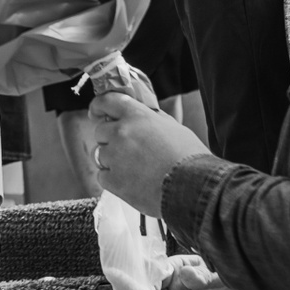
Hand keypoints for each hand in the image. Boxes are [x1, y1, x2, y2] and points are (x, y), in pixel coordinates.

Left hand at [89, 90, 211, 215]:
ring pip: (100, 155)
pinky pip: (102, 176)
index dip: (98, 106)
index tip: (96, 113)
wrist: (193, 188)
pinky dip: (113, 180)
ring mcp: (114, 156)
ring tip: (135, 169)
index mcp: (137, 116)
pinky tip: (132, 183)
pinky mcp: (112, 180)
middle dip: (110, 139)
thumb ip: (152, 119)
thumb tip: (142, 116)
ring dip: (112, 160)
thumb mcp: (174, 128)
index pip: (107, 101)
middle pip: (100, 132)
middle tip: (128, 151)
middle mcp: (121, 132)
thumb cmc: (190, 158)